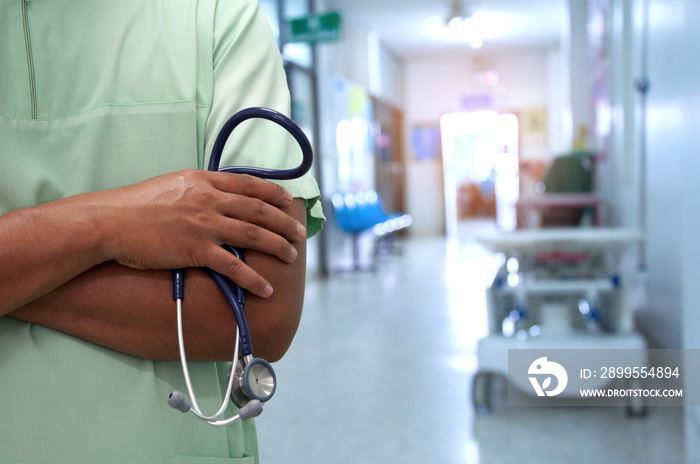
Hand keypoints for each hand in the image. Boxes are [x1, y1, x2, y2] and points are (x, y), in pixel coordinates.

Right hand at [95, 169, 305, 297]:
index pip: (248, 183)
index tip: (288, 201)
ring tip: (291, 256)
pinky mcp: (195, 249)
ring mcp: (204, 224)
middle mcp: (208, 199)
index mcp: (203, 180)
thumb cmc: (136, 205)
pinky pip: (233, 266)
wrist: (110, 222)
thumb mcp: (171, 184)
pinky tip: (266, 288)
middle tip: (300, 233)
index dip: (273, 192)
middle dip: (284, 222)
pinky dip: (253, 279)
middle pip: (258, 209)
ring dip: (277, 246)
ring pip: (252, 234)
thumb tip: (216, 194)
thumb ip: (198, 188)